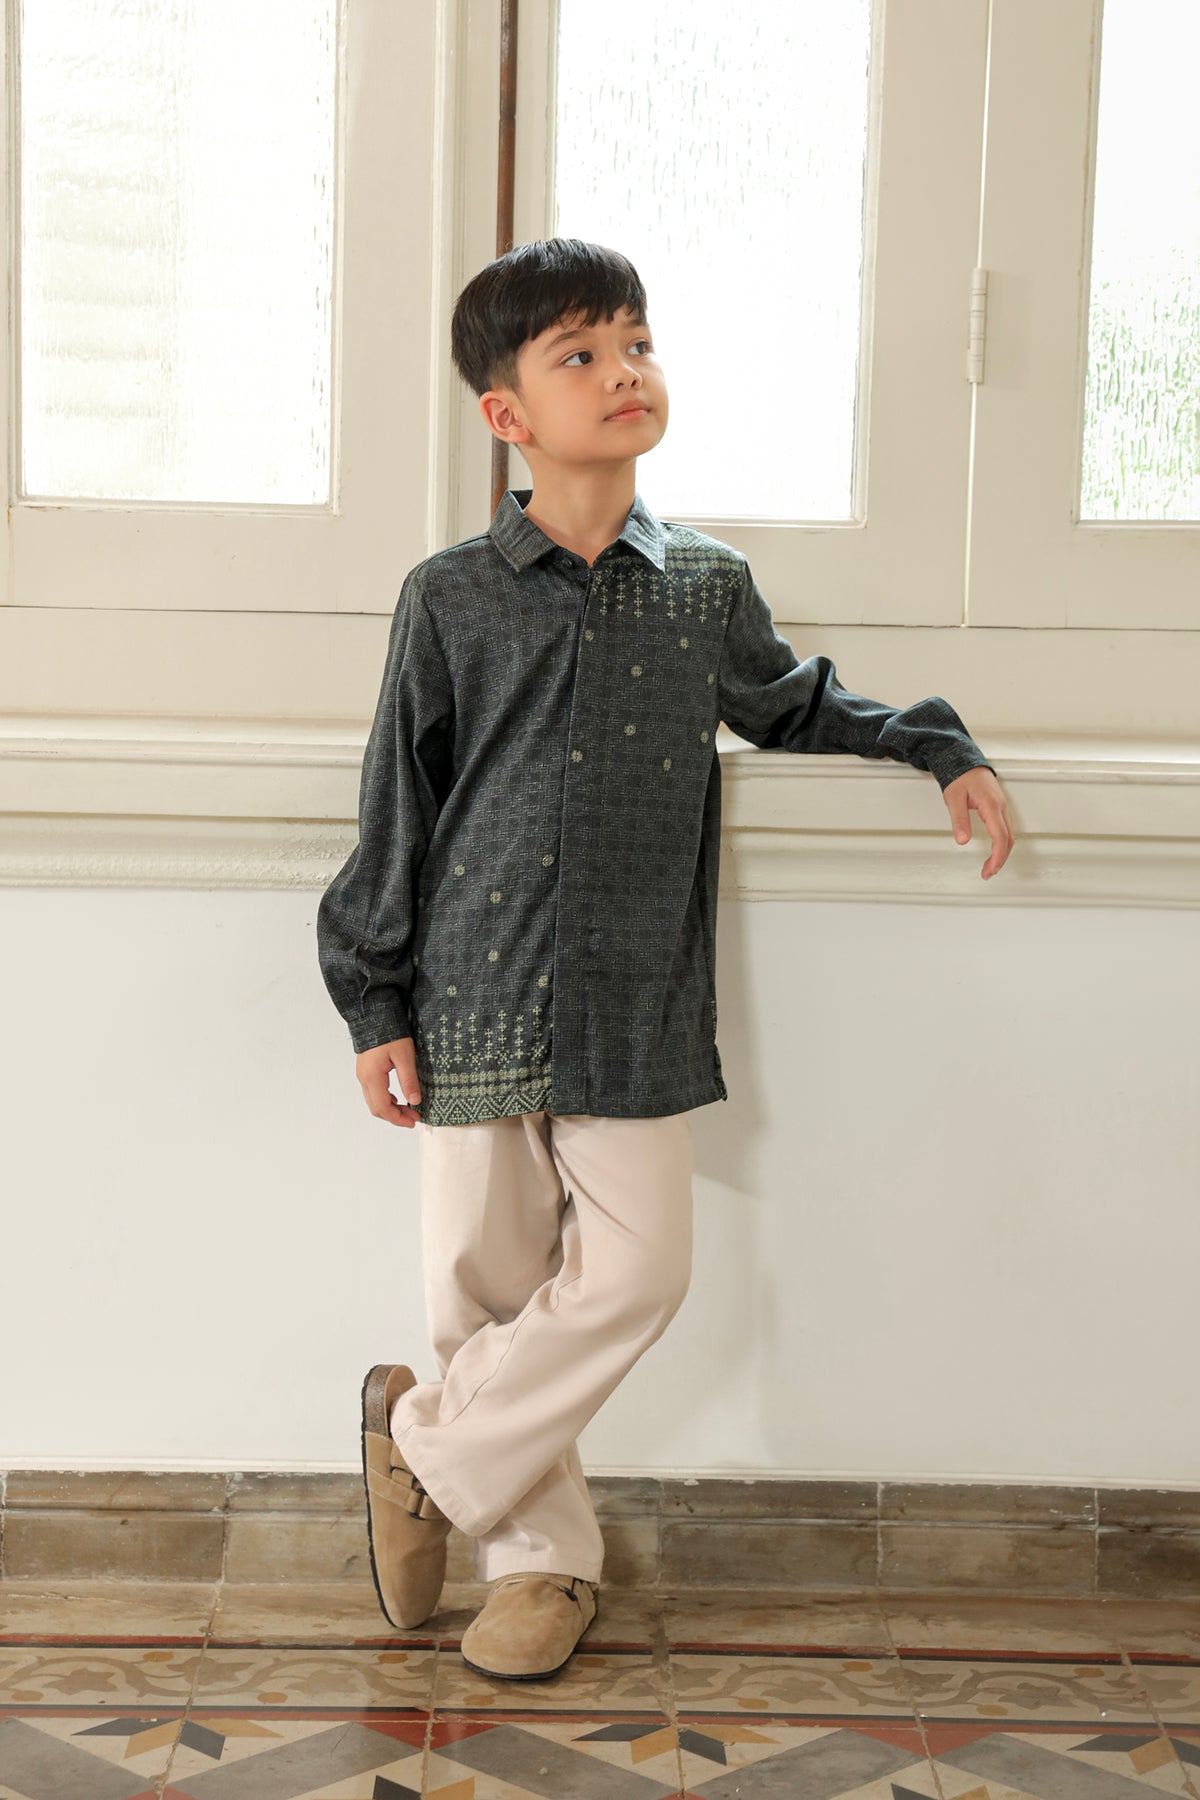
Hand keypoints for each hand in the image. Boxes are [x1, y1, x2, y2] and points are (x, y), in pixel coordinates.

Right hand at [356, 1038, 422, 1127]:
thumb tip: (415, 1101)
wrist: (374, 1015)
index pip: (383, 1108)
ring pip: (374, 1101)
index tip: (413, 1121)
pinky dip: (386, 1100)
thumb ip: (409, 1080)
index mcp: (372, 1077)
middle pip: (377, 1108)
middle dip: (395, 1116)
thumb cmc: (390, 1032)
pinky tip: (398, 1098)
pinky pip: (373, 1092)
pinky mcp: (366, 1071)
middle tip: (414, 1117)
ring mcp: (363, 1075)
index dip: (398, 1118)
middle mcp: (364, 1079)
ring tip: (408, 1109)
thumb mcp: (405, 1056)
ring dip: (390, 1109)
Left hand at [943, 765, 1012, 879]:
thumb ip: (959, 820)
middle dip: (1000, 859)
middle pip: (1008, 839)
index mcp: (991, 805)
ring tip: (990, 867)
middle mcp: (1001, 807)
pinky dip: (1002, 844)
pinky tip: (995, 852)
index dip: (997, 856)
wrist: (966, 762)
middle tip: (987, 873)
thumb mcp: (954, 798)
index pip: (1000, 836)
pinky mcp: (1000, 809)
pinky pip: (1006, 830)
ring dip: (1002, 853)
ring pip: (1009, 835)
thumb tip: (962, 840)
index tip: (990, 869)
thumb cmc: (961, 777)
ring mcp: (1002, 808)